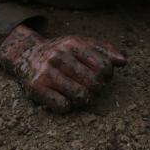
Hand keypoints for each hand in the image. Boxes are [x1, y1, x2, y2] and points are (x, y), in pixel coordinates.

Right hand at [0, 25, 126, 112]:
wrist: (26, 55)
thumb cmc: (62, 52)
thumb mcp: (82, 44)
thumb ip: (105, 50)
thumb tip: (123, 62)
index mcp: (73, 44)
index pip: (104, 66)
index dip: (107, 76)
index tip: (102, 76)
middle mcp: (58, 56)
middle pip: (94, 84)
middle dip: (97, 89)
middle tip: (92, 87)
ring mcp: (46, 72)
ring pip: (80, 96)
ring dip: (85, 99)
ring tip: (82, 94)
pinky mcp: (36, 88)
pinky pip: (63, 106)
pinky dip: (68, 105)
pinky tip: (65, 98)